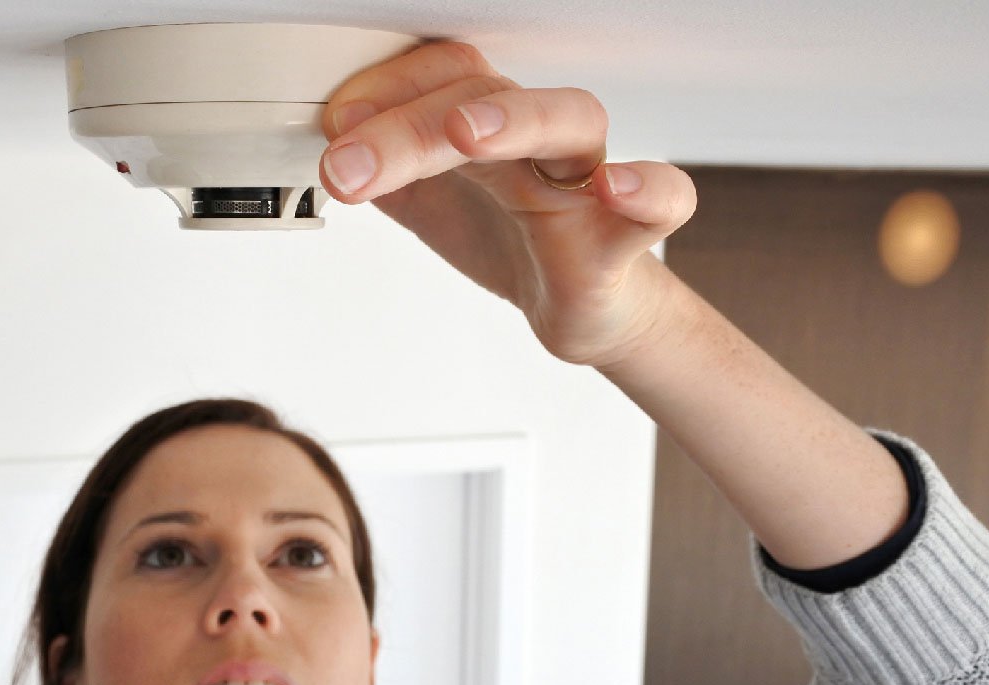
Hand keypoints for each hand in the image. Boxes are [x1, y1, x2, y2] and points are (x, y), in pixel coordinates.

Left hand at [319, 41, 697, 368]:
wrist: (578, 305)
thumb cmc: (509, 237)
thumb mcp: (425, 198)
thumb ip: (381, 168)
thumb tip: (324, 140)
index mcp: (486, 125)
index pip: (439, 75)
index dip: (384, 91)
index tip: (332, 126)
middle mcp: (536, 139)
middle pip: (483, 97)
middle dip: (407, 127)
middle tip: (347, 163)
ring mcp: (583, 182)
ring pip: (570, 120)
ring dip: (517, 118)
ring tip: (465, 136)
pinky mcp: (622, 241)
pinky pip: (663, 201)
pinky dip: (650, 189)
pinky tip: (618, 188)